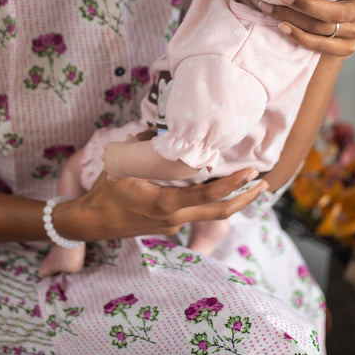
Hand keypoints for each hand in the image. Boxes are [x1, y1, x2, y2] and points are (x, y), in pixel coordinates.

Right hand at [55, 167, 267, 240]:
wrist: (90, 223)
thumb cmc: (105, 192)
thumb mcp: (123, 165)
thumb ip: (145, 146)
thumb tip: (162, 129)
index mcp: (165, 205)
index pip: (207, 196)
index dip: (232, 185)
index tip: (251, 174)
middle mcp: (174, 218)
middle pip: (219, 212)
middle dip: (245, 198)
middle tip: (265, 183)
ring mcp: (172, 224)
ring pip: (209, 212)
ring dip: (230, 198)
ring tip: (249, 183)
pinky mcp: (168, 224)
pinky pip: (195, 210)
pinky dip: (208, 198)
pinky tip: (213, 184)